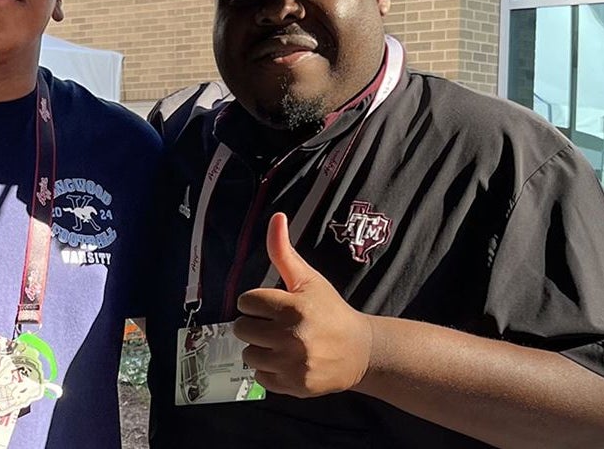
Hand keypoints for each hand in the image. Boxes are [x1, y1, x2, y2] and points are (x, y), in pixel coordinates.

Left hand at [233, 212, 373, 397]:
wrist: (361, 352)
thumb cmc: (330, 311)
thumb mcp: (308, 279)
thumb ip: (284, 251)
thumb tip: (276, 217)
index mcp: (294, 307)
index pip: (247, 302)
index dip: (256, 303)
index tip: (271, 306)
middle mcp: (292, 336)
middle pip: (242, 329)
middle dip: (254, 325)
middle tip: (274, 325)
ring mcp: (293, 364)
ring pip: (248, 355)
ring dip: (259, 349)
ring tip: (280, 344)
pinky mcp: (295, 386)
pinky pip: (260, 377)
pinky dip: (269, 371)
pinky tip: (286, 361)